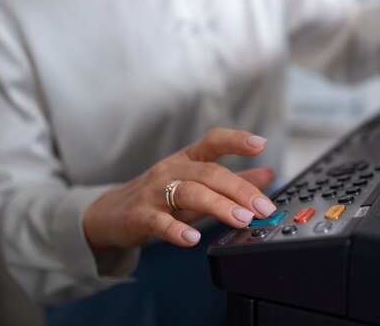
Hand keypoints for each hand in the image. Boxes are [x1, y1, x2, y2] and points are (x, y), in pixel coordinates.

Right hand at [83, 128, 275, 249]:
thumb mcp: (197, 183)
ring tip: (242, 219)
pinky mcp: (139, 215)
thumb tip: (269, 174)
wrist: (110, 213)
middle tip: (263, 207)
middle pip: (210, 173)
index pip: (213, 141)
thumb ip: (233, 179)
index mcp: (188, 159)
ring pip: (189, 193)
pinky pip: (159, 222)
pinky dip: (176, 230)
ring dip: (218, 206)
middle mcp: (172, 169)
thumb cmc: (161, 194)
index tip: (260, 143)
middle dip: (240, 189)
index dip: (236, 140)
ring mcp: (154, 191)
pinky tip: (192, 239)